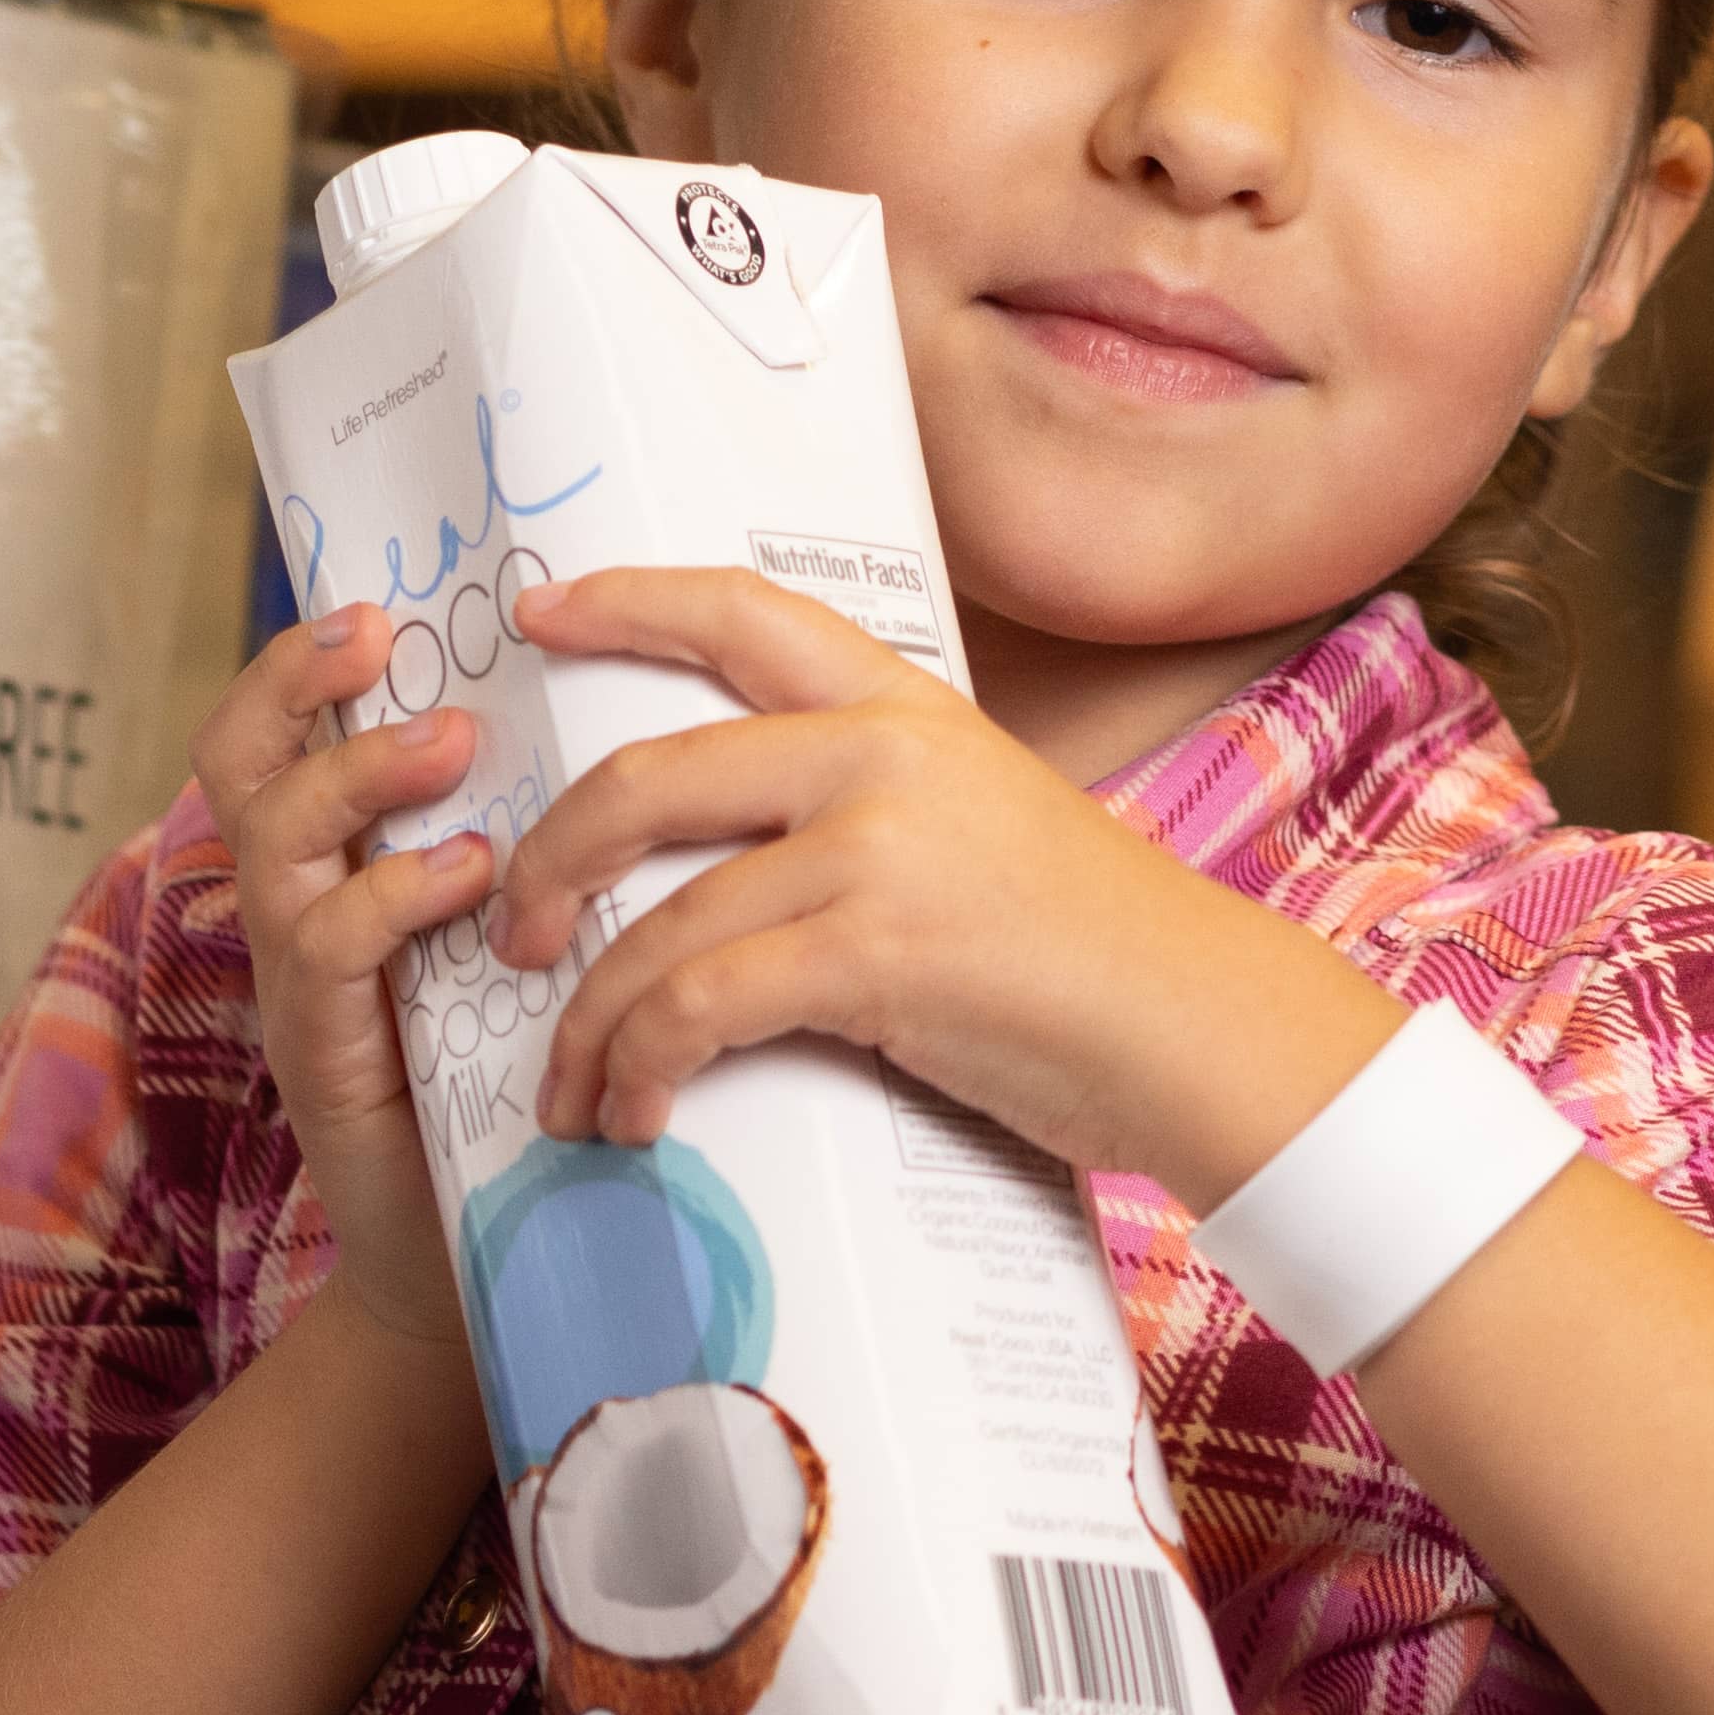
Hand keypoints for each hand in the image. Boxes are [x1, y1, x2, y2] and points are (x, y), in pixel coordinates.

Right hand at [200, 604, 508, 1352]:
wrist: (488, 1263)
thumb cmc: (521, 1078)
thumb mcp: (519, 936)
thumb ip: (535, 843)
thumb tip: (625, 717)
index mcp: (339, 866)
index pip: (277, 732)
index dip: (302, 660)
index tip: (375, 603)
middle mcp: (297, 911)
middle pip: (238, 762)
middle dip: (296, 680)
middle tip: (381, 633)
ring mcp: (302, 984)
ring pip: (278, 839)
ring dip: (359, 773)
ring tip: (449, 740)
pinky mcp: (325, 1054)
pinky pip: (331, 947)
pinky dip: (396, 895)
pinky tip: (470, 873)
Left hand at [486, 567, 1394, 1199]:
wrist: (1201, 1026)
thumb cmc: (1092, 951)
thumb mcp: (983, 823)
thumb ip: (869, 808)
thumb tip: (743, 850)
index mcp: (906, 707)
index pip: (744, 614)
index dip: (628, 602)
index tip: (538, 610)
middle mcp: (881, 755)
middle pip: (649, 779)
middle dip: (550, 861)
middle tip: (512, 933)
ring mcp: (876, 849)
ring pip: (659, 919)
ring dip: (589, 1016)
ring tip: (567, 1086)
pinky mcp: (876, 953)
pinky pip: (702, 1004)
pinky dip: (643, 1064)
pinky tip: (636, 1112)